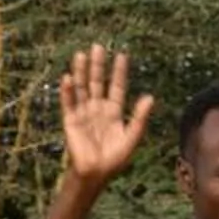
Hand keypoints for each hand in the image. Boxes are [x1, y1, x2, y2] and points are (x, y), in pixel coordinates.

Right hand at [58, 46, 153, 185]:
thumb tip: (150, 97)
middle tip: (98, 46)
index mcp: (114, 112)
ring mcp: (83, 113)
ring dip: (80, 72)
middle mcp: (98, 109)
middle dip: (98, 65)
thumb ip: (140, 117)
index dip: (119, 72)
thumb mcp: (133, 136)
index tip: (122, 55)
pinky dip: (68, 91)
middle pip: (97, 82)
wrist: (97, 172)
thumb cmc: (116, 158)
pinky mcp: (71, 120)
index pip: (117, 87)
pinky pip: (68, 103)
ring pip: (82, 88)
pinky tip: (68, 77)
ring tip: (81, 54)